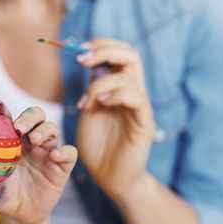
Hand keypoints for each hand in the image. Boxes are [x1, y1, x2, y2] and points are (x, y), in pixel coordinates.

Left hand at [0, 99, 77, 223]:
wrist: (21, 215)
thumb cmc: (1, 196)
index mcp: (10, 140)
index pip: (7, 118)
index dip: (0, 108)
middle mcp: (30, 141)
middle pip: (34, 116)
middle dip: (28, 116)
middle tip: (19, 127)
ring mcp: (48, 151)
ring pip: (52, 129)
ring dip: (44, 130)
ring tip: (34, 139)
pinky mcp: (62, 165)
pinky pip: (69, 153)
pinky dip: (64, 152)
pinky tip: (55, 156)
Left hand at [75, 39, 155, 201]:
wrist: (110, 178)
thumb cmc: (98, 147)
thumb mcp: (89, 112)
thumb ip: (91, 89)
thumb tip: (87, 62)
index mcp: (120, 87)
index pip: (120, 53)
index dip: (101, 45)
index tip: (78, 51)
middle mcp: (133, 93)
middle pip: (131, 54)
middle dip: (105, 50)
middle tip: (81, 60)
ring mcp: (140, 107)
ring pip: (131, 75)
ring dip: (103, 80)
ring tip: (86, 101)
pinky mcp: (144, 123)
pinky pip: (136, 98)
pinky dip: (115, 94)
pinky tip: (98, 104)